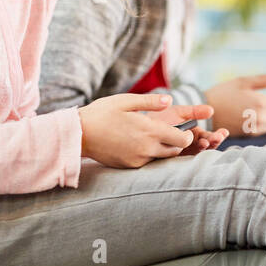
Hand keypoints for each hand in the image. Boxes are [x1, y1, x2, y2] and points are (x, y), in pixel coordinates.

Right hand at [77, 94, 215, 168]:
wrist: (78, 134)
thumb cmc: (101, 114)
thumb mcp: (126, 101)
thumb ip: (151, 102)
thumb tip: (170, 100)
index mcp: (149, 131)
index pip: (182, 140)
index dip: (187, 135)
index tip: (184, 129)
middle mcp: (146, 149)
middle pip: (175, 151)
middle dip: (177, 143)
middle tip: (170, 132)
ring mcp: (137, 160)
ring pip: (160, 157)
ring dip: (162, 149)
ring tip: (151, 136)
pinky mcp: (129, 166)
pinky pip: (146, 161)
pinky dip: (148, 154)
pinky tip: (137, 143)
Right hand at [206, 75, 265, 136]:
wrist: (205, 110)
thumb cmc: (224, 93)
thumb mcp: (244, 82)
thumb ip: (265, 80)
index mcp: (262, 103)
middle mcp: (261, 118)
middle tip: (261, 105)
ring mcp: (254, 128)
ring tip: (252, 111)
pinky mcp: (247, 135)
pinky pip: (261, 132)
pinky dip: (258, 126)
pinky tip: (247, 118)